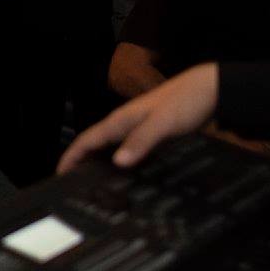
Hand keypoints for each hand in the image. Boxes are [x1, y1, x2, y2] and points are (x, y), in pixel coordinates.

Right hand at [58, 63, 218, 172]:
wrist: (209, 89)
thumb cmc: (186, 101)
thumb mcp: (163, 123)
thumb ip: (140, 141)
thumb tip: (118, 162)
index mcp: (121, 120)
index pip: (87, 139)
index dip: (71, 156)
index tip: (60, 172)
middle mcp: (125, 122)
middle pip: (94, 142)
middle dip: (80, 160)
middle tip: (73, 181)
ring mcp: (137, 125)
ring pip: (109, 145)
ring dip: (98, 159)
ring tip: (94, 179)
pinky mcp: (150, 130)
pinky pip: (127, 146)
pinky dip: (119, 158)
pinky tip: (126, 169)